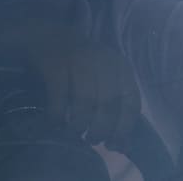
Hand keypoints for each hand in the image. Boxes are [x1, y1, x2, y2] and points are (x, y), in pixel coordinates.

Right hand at [13, 21, 140, 146]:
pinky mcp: (56, 63)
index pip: (130, 100)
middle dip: (101, 128)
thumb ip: (115, 107)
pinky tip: (55, 123)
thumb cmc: (83, 66)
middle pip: (108, 102)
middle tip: (92, 139)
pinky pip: (59, 93)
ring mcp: (80, 60)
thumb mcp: (105, 80)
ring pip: (85, 99)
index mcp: (122, 67)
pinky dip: (57, 113)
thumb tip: (123, 145)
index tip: (114, 143)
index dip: (124, 125)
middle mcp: (104, 62)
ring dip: (80, 123)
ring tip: (75, 133)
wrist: (52, 37)